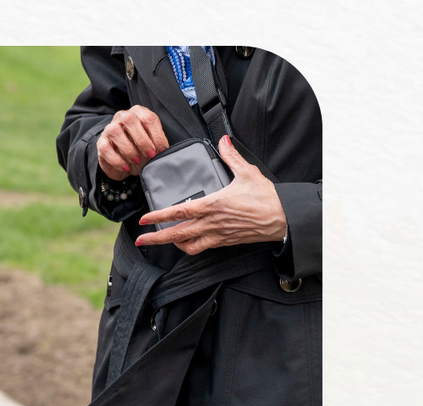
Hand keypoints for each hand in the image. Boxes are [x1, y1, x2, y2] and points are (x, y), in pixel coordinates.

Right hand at [97, 105, 168, 179]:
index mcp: (138, 113)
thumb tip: (163, 150)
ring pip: (115, 132)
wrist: (124, 164)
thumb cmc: (140, 151)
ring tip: (137, 161)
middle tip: (150, 155)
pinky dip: (117, 160)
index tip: (161, 150)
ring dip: (129, 149)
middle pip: (130, 120)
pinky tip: (126, 167)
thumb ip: (157, 144)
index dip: (156, 134)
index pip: (148, 118)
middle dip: (142, 140)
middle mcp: (122, 117)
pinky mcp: (101, 143)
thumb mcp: (152, 146)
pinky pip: (106, 149)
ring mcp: (109, 129)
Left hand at [135, 135, 286, 254]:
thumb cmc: (266, 198)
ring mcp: (216, 235)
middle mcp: (211, 223)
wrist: (281, 219)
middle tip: (141, 240)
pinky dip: (188, 247)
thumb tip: (224, 141)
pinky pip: (200, 248)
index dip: (159, 216)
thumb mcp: (247, 172)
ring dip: (171, 244)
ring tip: (161, 240)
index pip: (179, 212)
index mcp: (213, 205)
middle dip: (156, 238)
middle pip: (176, 234)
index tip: (144, 219)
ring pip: (186, 245)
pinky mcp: (223, 242)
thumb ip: (231, 156)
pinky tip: (184, 243)